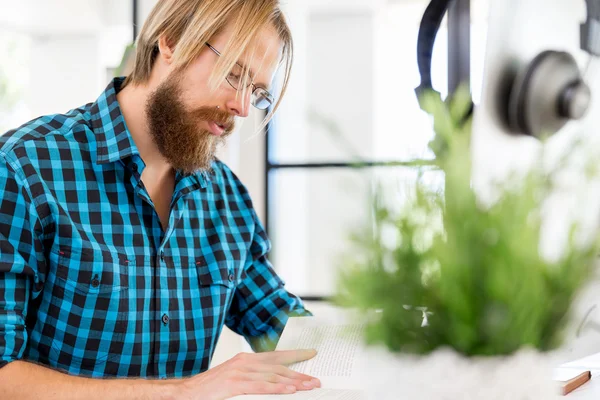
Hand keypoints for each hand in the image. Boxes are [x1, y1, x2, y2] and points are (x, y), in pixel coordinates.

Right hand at [174, 349, 320, 399]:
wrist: (186, 393)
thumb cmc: (210, 388)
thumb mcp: (235, 378)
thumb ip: (253, 377)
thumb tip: (274, 382)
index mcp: (246, 359)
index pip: (276, 356)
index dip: (295, 355)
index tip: (312, 354)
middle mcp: (245, 362)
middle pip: (279, 367)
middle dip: (299, 373)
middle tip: (316, 379)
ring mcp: (240, 372)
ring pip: (274, 377)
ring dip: (294, 382)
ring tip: (310, 386)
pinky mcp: (235, 384)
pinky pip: (261, 387)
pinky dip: (277, 388)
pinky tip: (290, 391)